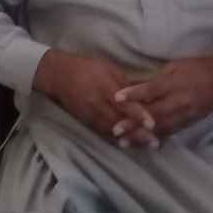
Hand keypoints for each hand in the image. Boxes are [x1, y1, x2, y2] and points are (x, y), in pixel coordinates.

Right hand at [33, 50, 159, 147]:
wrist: (57, 75)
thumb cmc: (86, 67)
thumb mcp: (108, 69)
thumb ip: (124, 84)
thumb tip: (143, 94)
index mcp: (104, 87)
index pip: (124, 104)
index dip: (138, 115)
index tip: (152, 124)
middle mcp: (97, 104)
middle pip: (120, 122)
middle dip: (137, 134)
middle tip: (155, 143)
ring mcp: (90, 115)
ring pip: (112, 131)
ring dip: (129, 139)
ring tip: (146, 146)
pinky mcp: (85, 121)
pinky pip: (103, 132)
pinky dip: (117, 139)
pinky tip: (129, 143)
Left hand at [113, 54, 212, 141]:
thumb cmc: (196, 67)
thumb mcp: (174, 66)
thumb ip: (154, 79)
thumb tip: (131, 85)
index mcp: (175, 82)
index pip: (152, 89)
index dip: (134, 94)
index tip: (116, 98)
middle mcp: (181, 100)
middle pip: (154, 114)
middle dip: (134, 123)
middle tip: (115, 130)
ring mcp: (187, 114)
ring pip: (161, 127)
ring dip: (141, 136)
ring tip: (124, 142)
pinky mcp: (191, 122)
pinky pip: (171, 132)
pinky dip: (156, 138)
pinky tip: (143, 144)